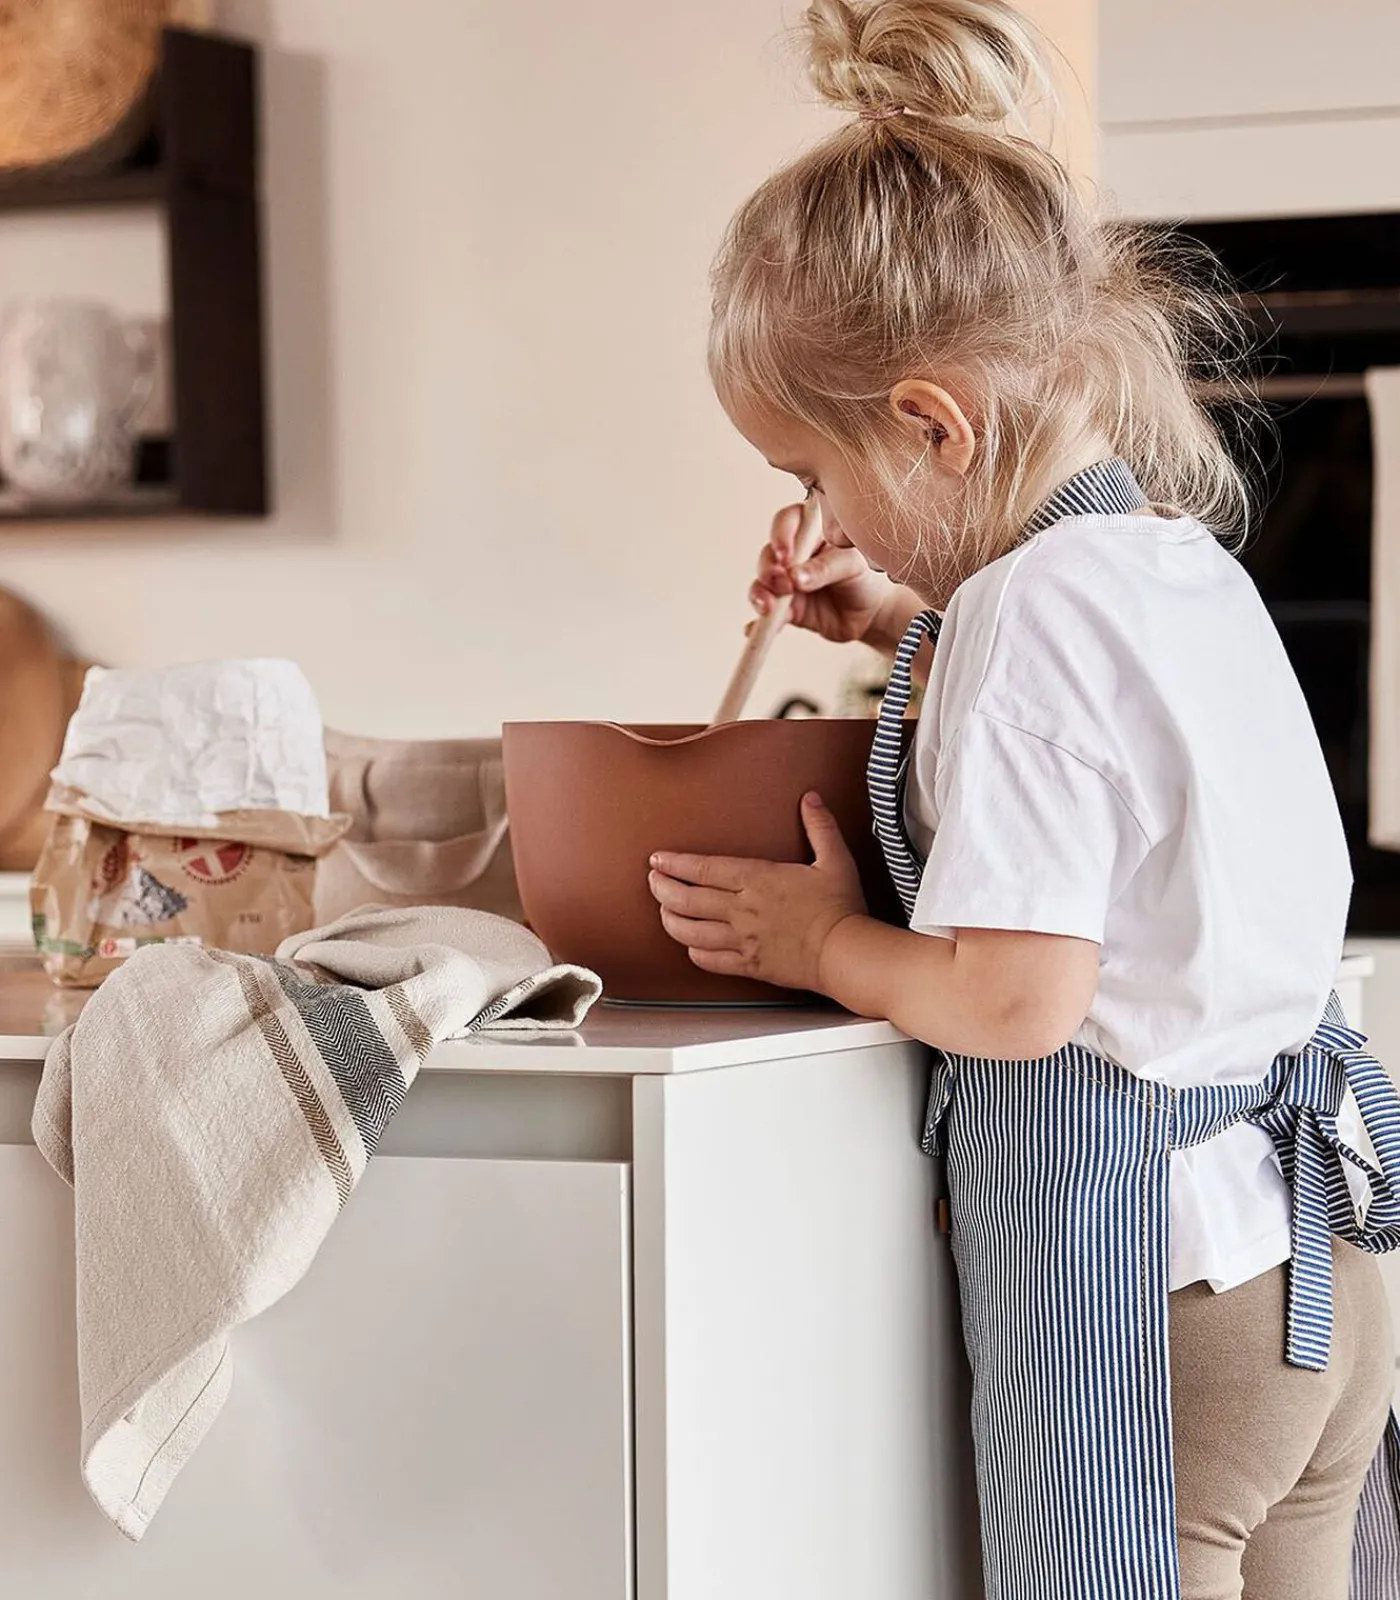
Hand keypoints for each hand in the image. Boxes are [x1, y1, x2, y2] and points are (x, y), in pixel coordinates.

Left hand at [648, 793, 867, 991]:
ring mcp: (742, 939)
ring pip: (689, 931)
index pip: (703, 869)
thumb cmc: (839, 908)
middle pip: (686, 899)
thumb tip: (810, 799)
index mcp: (758, 880)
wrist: (845, 952)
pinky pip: (709, 960)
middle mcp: (742, 909)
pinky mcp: (748, 965)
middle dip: (661, 888)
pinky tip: (690, 945)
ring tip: (663, 910)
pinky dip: (693, 951)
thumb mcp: (835, 859)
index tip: (658, 859)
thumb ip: (819, 826)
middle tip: (652, 881)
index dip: (674, 864)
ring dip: (670, 920)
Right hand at [751, 501, 911, 649]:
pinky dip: (758, 623)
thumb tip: (796, 576)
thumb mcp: (853, 566)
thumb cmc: (865, 579)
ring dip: (760, 594)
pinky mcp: (785, 608)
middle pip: (769, 554)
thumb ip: (825, 568)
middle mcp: (794, 555)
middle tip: (782, 583)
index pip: (788, 521)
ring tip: (769, 608)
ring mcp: (786, 582)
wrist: (872, 615)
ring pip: (762, 583)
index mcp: (812, 532)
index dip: (781, 534)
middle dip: (769, 569)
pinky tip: (755, 629)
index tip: (785, 554)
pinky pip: (766, 615)